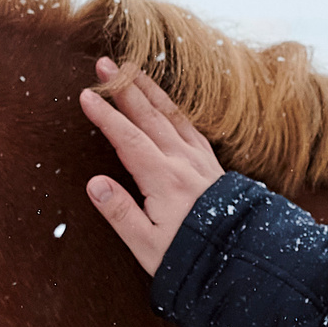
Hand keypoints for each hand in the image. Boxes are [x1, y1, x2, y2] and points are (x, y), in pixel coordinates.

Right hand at [79, 57, 224, 274]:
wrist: (241, 262)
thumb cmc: (191, 258)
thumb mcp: (147, 246)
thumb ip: (120, 213)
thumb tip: (94, 183)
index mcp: (164, 181)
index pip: (128, 139)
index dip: (106, 116)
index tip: (86, 96)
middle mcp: (184, 163)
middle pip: (150, 116)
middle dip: (125, 88)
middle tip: (104, 64)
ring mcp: (201, 161)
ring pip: (172, 116)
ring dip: (149, 90)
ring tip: (131, 69)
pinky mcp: (211, 165)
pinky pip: (191, 126)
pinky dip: (174, 108)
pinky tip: (166, 102)